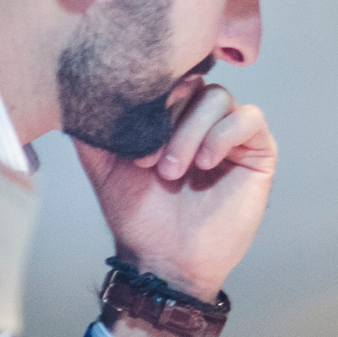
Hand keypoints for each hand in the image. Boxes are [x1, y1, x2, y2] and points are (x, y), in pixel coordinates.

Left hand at [76, 76, 276, 301]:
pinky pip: (250, 118)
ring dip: (192, 131)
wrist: (164, 260)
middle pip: (194, 81)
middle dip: (169, 117)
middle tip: (151, 160)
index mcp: (172, 115)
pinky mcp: (258, 151)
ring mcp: (231, 133)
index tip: (132, 133)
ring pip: (219, 97)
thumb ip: (93, 130)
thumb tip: (78, 93)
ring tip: (175, 170)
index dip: (152, 95)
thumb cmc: (139, 217)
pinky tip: (205, 163)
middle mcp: (203, 118)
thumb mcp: (105, 166)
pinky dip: (224, 134)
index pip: (168, 76)